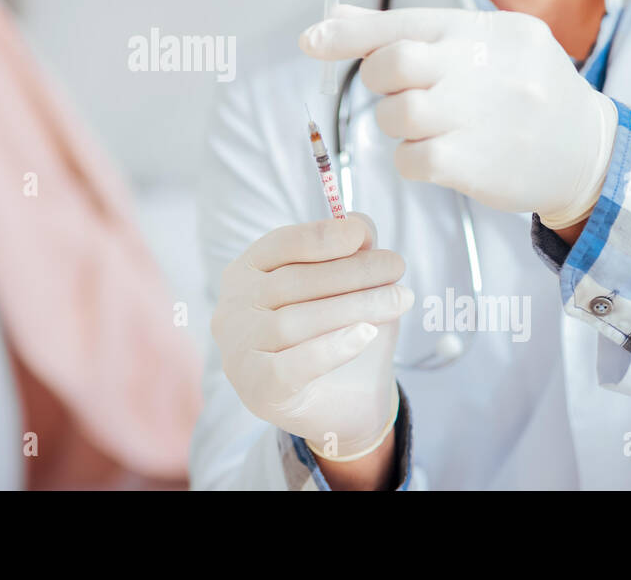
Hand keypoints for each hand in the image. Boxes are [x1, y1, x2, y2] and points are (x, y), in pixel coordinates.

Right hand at [210, 212, 412, 458]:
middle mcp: (232, 309)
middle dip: (351, 271)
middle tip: (396, 267)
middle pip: (292, 282)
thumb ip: (348, 253)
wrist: (340, 405)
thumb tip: (359, 225)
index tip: (362, 233)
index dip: (321, 236)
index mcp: (246, 273)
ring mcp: (238, 351)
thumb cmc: (337, 335)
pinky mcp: (257, 389)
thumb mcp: (348, 287)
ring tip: (398, 299)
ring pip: (295, 321)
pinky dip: (333, 348)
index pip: (280, 245)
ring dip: (354, 306)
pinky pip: (294, 365)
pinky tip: (366, 334)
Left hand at [300, 5, 617, 228]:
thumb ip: (411, 31)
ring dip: (394, 123)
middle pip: (396, 63)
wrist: (590, 152)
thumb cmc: (521, 89)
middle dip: (378, 79)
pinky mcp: (480, 164)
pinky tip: (436, 157)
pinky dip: (411, 160)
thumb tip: (335, 18)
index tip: (310, 41)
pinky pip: (412, 159)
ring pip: (398, 114)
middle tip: (396, 90)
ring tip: (424, 125)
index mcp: (487, 30)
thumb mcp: (483, 45)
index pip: (405, 23)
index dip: (350, 33)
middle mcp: (487, 67)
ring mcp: (485, 117)